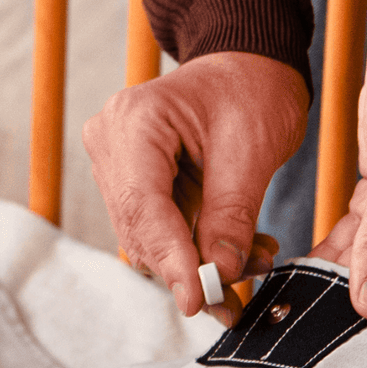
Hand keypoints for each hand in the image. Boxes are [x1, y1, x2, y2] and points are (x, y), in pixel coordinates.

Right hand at [82, 51, 308, 321]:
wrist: (247, 66)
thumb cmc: (251, 89)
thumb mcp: (252, 149)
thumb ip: (231, 212)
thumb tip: (218, 273)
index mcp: (135, 120)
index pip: (144, 205)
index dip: (171, 259)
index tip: (198, 300)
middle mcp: (112, 141)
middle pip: (142, 228)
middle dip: (191, 267)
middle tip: (236, 301)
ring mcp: (117, 162)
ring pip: (150, 237)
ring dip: (200, 261)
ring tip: (254, 262)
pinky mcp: (134, 180)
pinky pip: (161, 229)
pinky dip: (199, 245)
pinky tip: (241, 250)